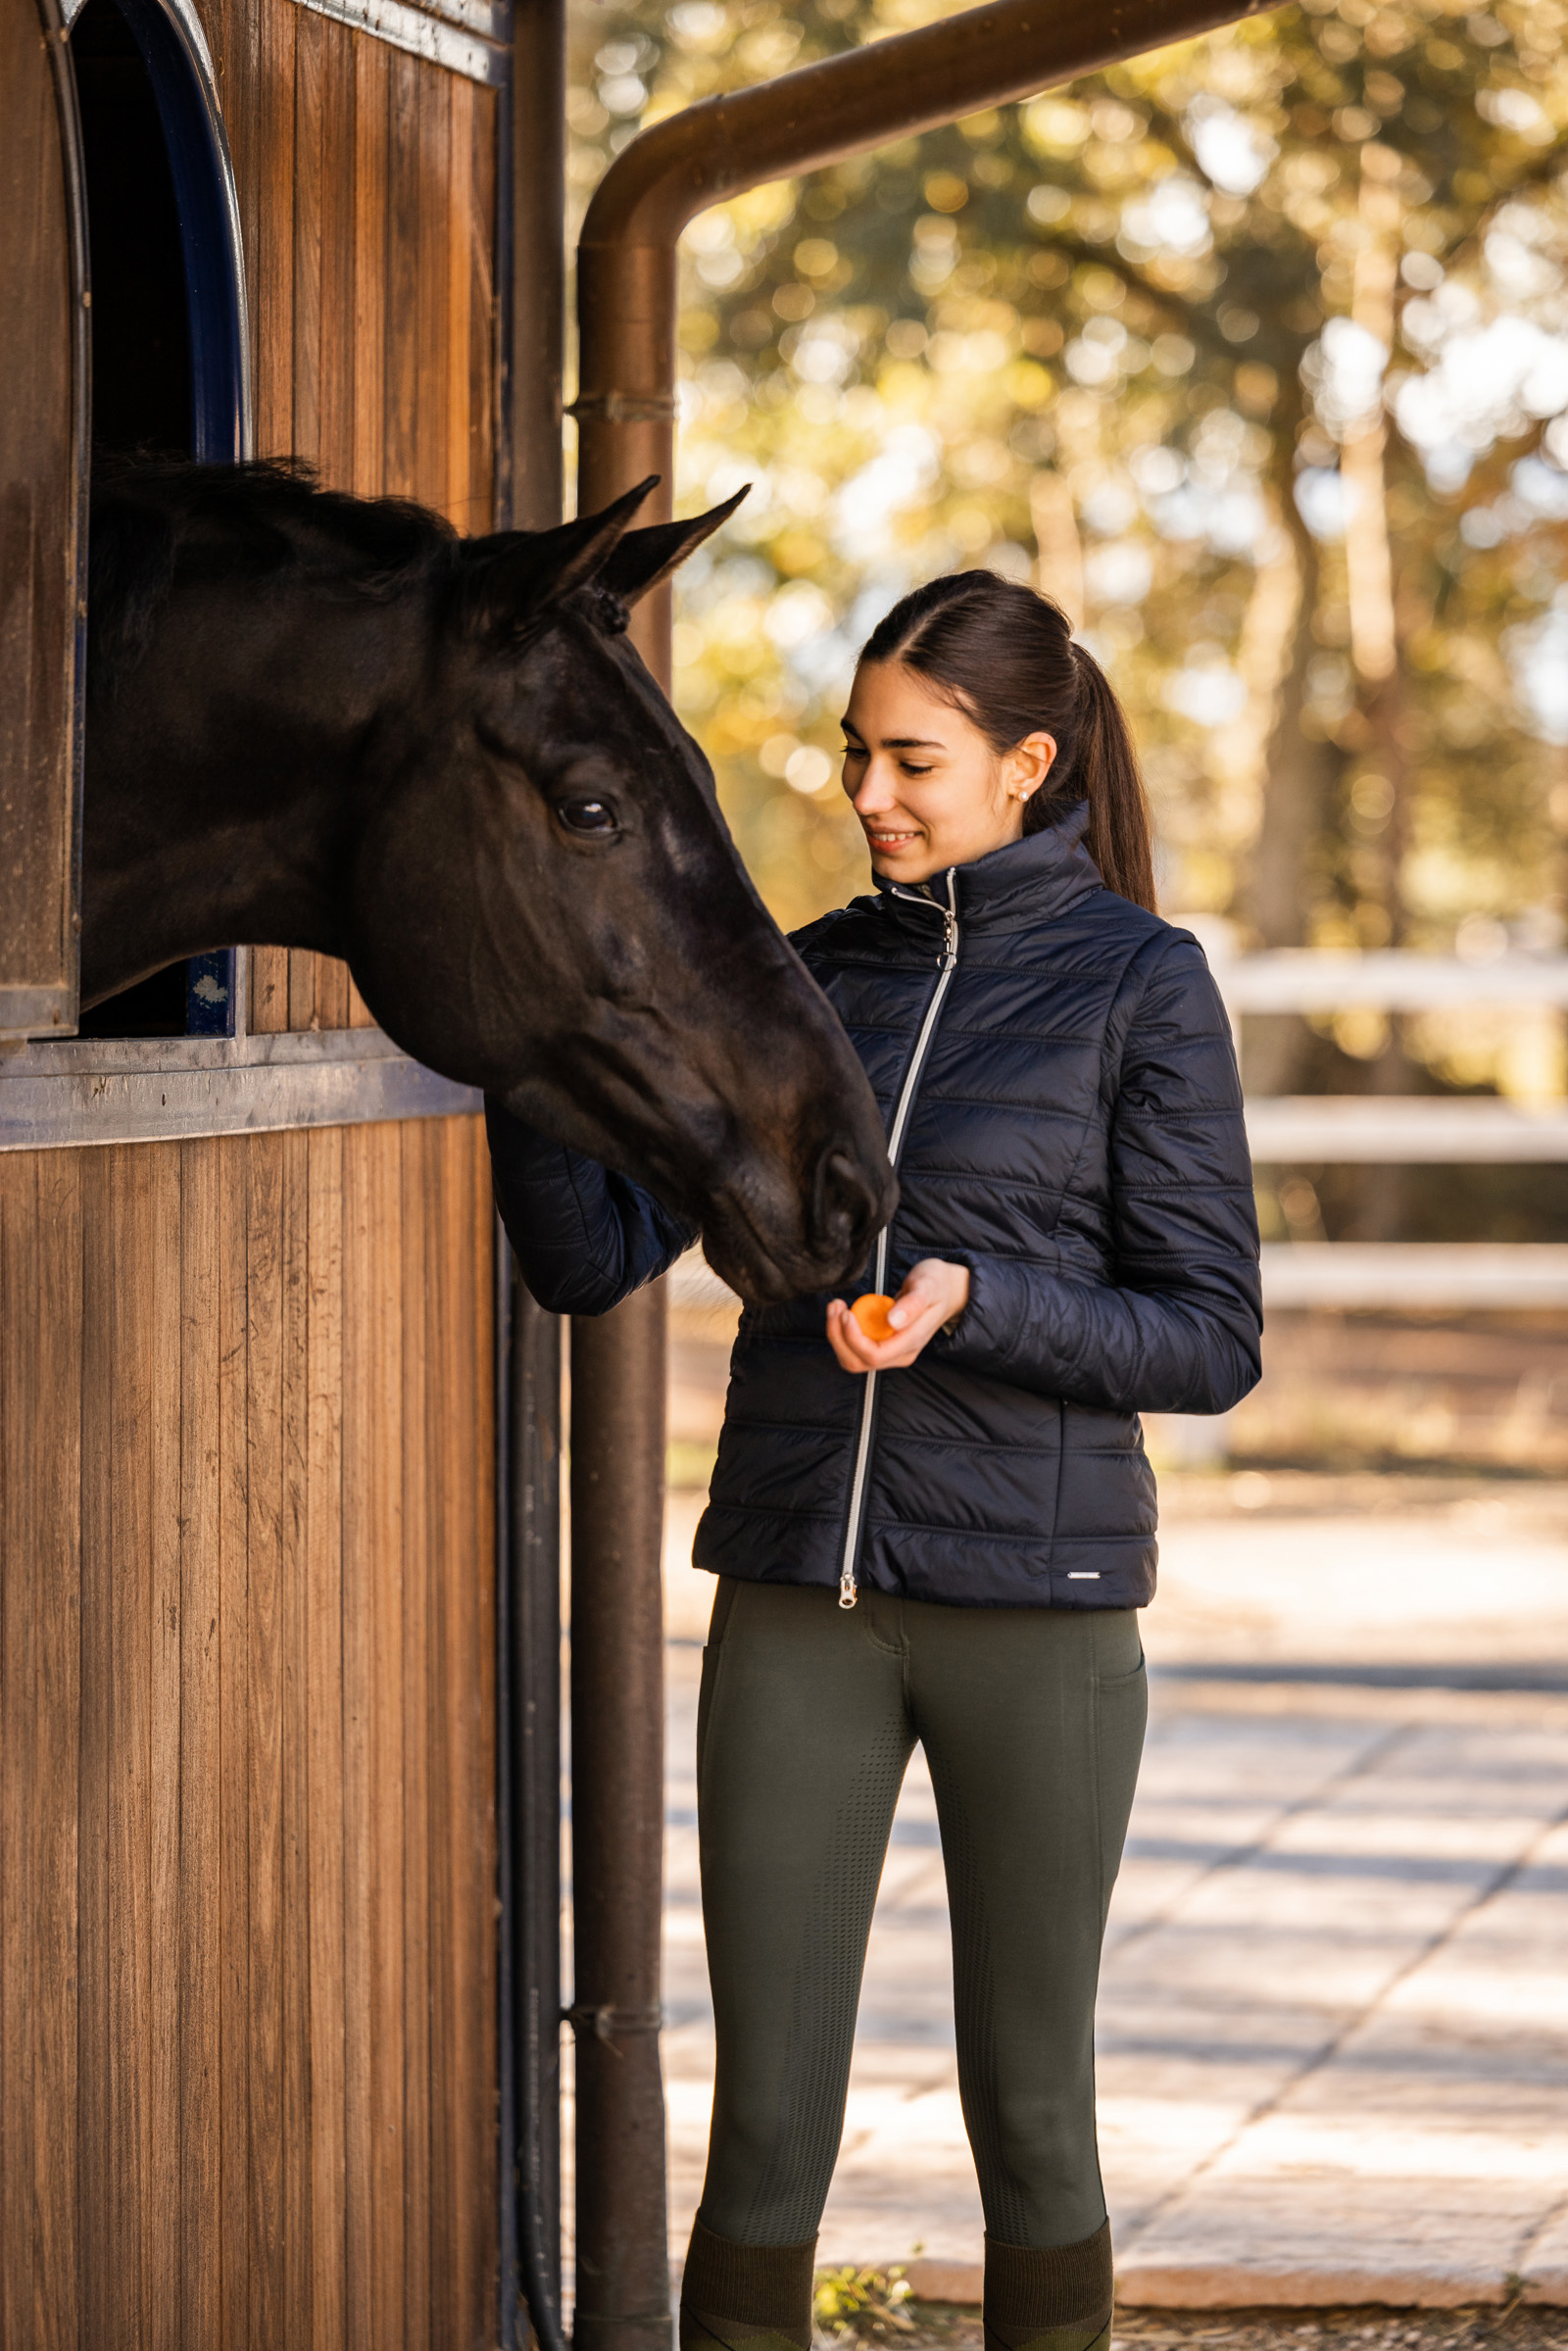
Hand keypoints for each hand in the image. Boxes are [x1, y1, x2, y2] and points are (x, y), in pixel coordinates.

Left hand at [826, 1258, 969, 1374]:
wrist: (946, 1291)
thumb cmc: (937, 1285)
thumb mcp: (928, 1286)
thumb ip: (912, 1304)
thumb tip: (893, 1321)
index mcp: (911, 1343)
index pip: (874, 1354)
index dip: (854, 1337)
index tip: (846, 1312)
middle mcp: (900, 1354)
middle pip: (857, 1362)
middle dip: (838, 1337)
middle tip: (836, 1306)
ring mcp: (891, 1352)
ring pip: (852, 1359)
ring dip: (837, 1336)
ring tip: (837, 1307)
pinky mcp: (882, 1345)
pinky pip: (854, 1349)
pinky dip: (842, 1333)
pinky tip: (844, 1312)